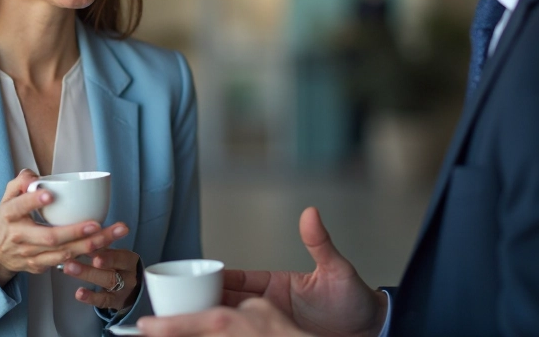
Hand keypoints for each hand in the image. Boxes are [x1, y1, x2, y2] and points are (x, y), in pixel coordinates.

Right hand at [0, 169, 128, 285]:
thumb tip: (34, 176)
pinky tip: (104, 247)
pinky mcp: (40, 266)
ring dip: (89, 246)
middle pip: (50, 237)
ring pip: (63, 253)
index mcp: (10, 216)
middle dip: (75, 232)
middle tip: (97, 224)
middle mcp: (20, 237)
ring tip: (112, 233)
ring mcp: (31, 255)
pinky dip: (85, 256)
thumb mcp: (8, 197)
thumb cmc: (8, 219)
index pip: (19, 207)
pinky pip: (66, 262)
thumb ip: (20, 182)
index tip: (49, 195)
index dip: (33, 201)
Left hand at [63, 248, 140, 309]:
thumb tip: (83, 230)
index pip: (121, 257)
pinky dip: (90, 297)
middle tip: (71, 262)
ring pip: (107, 284)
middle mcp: (128, 276)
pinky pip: (103, 301)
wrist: (131, 288)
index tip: (92, 250)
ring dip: (87, 276)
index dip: (108, 255)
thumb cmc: (118, 265)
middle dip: (91, 268)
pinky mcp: (114, 302)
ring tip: (69, 269)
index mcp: (129, 260)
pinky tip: (79, 293)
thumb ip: (103, 244)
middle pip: (111, 273)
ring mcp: (122, 291)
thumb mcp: (115, 254)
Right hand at [139, 207, 385, 336]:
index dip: (206, 279)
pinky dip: (218, 334)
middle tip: (167, 307)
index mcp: (273, 283)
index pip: (231, 279)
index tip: (181, 280)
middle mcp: (264, 304)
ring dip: (200, 322)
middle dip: (193, 303)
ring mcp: (265, 324)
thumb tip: (310, 213)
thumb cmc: (355, 300)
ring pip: (223, 321)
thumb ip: (320, 244)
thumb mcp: (337, 272)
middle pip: (220, 301)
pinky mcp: (268, 336)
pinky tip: (202, 334)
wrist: (370, 331)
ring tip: (174, 324)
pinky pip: (237, 336)